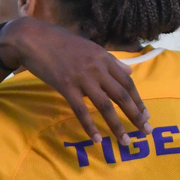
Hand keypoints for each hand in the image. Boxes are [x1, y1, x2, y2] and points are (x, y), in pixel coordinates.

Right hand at [0, 17, 148, 147]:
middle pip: (122, 96)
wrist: (34, 38)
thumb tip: (130, 72)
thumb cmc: (61, 43)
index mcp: (104, 58)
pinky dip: (90, 127)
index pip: (127, 83)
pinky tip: (97, 140)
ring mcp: (82, 78)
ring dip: (117, 126)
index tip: (146, 115)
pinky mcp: (66, 86)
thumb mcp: (90, 48)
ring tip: (125, 141)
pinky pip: (81, 111)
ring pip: (105, 106)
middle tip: (146, 132)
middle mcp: (97, 68)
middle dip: (136, 115)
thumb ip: (111, 61)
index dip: (138, 100)